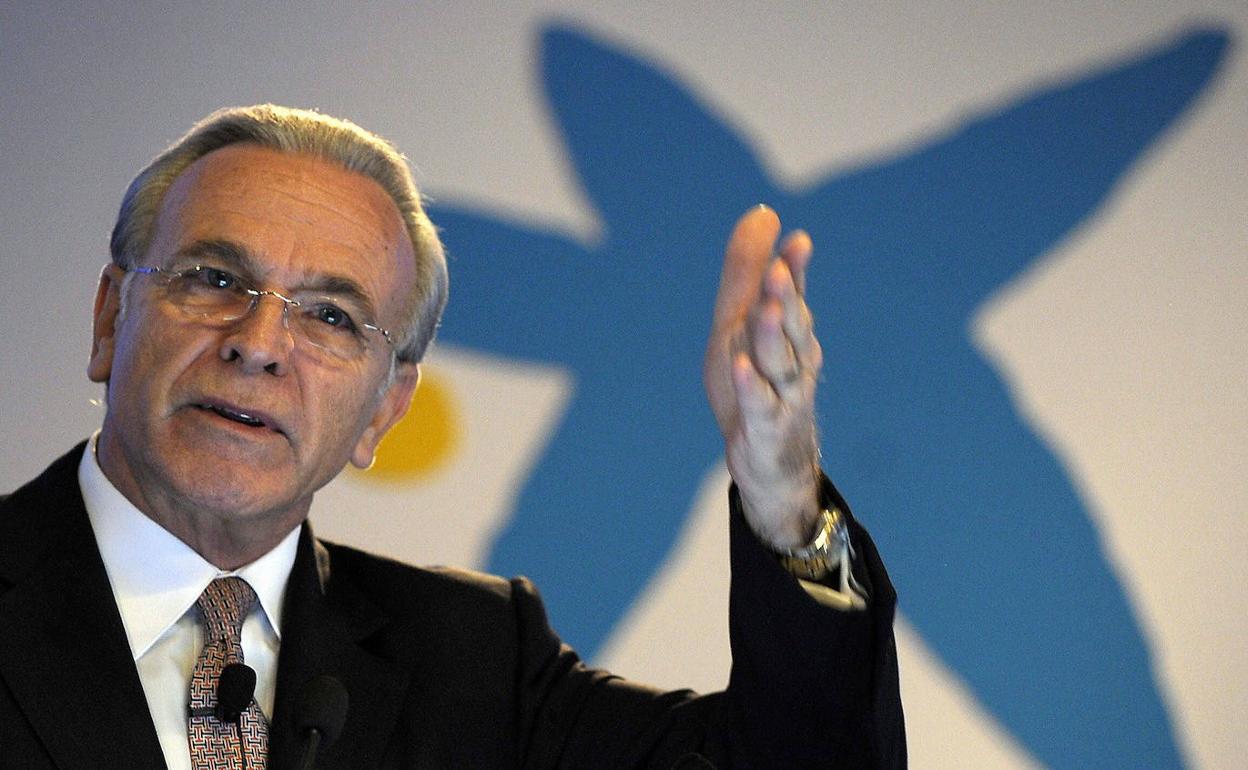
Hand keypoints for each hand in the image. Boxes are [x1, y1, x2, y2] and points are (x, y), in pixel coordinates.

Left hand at [704, 206, 822, 549]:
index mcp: (789, 334)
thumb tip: (762, 213)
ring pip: (782, 362)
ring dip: (775, 334)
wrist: (769, 463)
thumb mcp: (740, 326)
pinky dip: (750, 386)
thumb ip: (748, 273)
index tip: (797, 240)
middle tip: (782, 264)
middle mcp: (795, 362)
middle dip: (788, 295)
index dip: (795, 269)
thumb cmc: (754, 386)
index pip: (793, 296)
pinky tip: (739, 366)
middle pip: (792, 325)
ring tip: (767, 306)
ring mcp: (784, 397)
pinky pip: (759, 405)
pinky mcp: (766, 428)